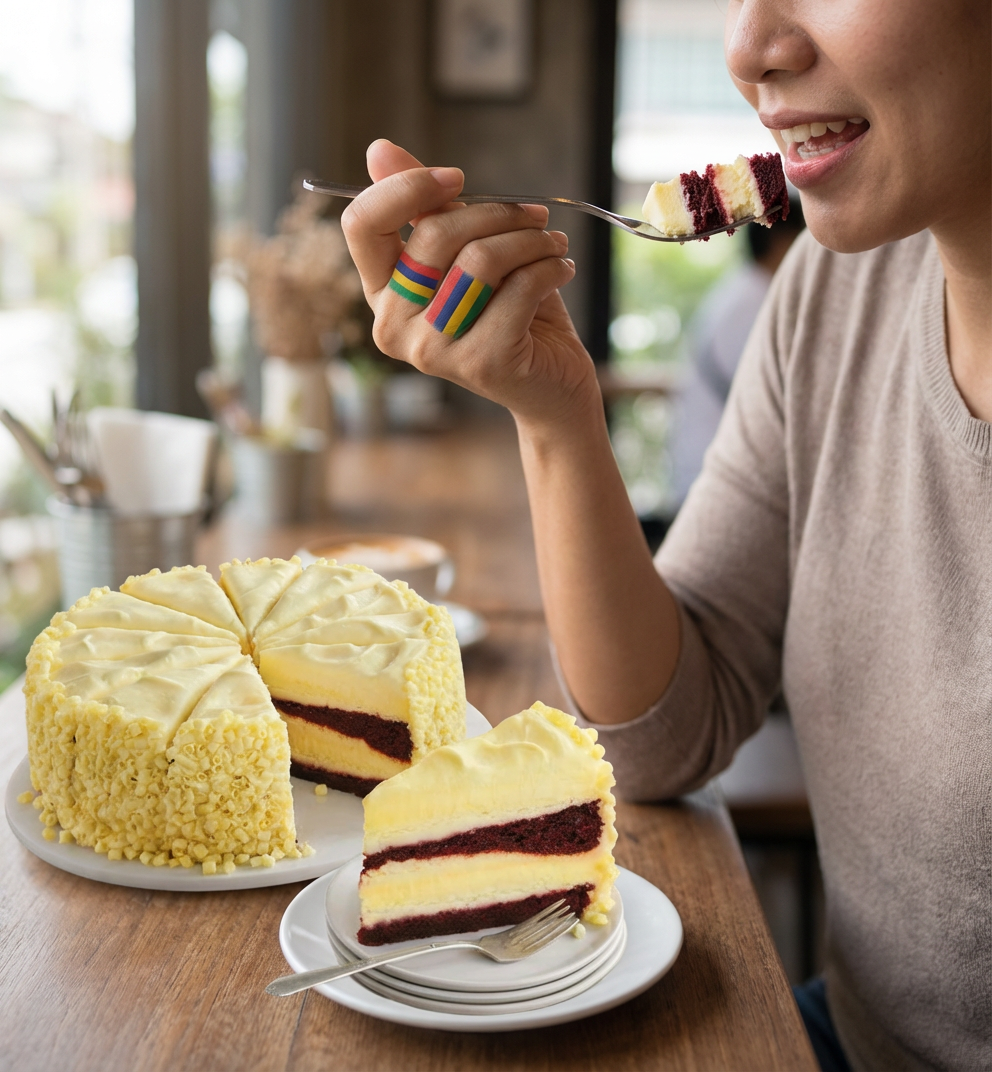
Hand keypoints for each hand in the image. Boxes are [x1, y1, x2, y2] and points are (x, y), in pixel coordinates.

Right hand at [340, 140, 600, 426]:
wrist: (551, 384)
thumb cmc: (508, 313)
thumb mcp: (466, 252)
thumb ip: (426, 207)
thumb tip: (378, 150)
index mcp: (382, 293)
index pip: (362, 224)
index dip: (407, 187)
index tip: (457, 178)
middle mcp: (394, 327)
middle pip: (433, 235)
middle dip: (495, 212)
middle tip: (534, 216)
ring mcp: (434, 350)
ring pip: (480, 259)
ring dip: (530, 239)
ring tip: (552, 244)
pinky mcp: (481, 362)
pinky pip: (518, 288)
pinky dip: (550, 268)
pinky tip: (561, 269)